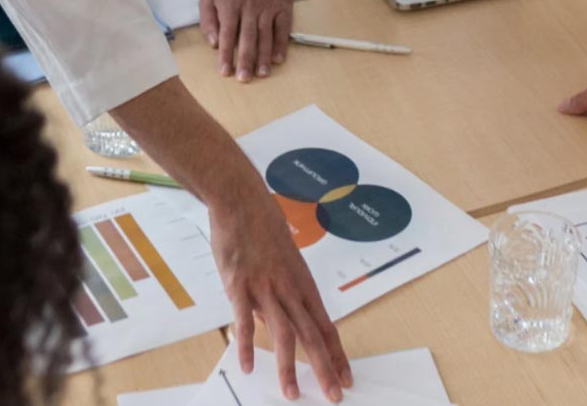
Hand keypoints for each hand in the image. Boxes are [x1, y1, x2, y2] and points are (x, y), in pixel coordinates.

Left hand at [198, 0, 291, 81]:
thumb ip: (207, 20)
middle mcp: (250, 6)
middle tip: (244, 78)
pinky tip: (277, 59)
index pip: (227, 33)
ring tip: (261, 74)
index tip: (225, 72)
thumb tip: (213, 43)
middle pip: (248, 36)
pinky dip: (281, 44)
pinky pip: (283, 28)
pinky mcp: (283, 6)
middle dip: (246, 59)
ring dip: (264, 56)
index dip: (226, 54)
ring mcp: (268, 6)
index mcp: (230, 4)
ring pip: (266, 34)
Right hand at [210, 191, 352, 400]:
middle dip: (324, 368)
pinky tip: (245, 365)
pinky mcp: (240, 285)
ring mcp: (266, 288)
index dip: (337, 354)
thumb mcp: (282, 261)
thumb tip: (274, 321)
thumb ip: (281, 293)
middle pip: (312, 335)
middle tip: (334, 396)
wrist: (242, 201)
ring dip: (289, 367)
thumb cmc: (263, 228)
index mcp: (303, 284)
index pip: (325, 326)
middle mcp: (290, 289)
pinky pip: (245, 320)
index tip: (346, 377)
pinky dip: (246, 345)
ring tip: (292, 393)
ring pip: (284, 334)